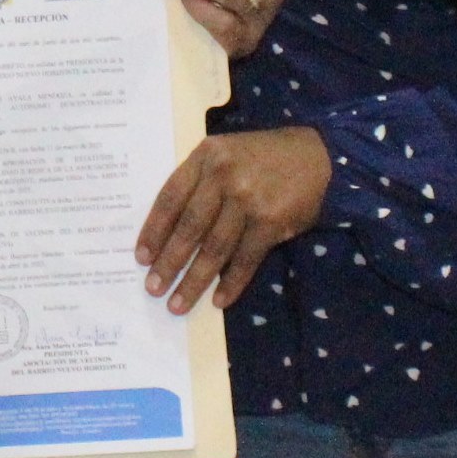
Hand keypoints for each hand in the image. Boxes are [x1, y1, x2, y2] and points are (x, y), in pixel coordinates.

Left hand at [136, 126, 331, 314]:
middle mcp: (224, 176)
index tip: (141, 257)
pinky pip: (245, 259)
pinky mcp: (271, 221)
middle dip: (169, 262)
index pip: (170, 198)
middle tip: (153, 288)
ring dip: (194, 280)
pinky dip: (232, 283)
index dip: (154, 230)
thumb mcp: (223, 154)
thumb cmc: (261, 157)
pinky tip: (218, 300)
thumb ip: (198, 181)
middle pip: (189, 228)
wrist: (315, 154)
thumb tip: (167, 231)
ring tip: (177, 303)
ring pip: (214, 248)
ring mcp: (248, 200)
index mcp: (205, 157)